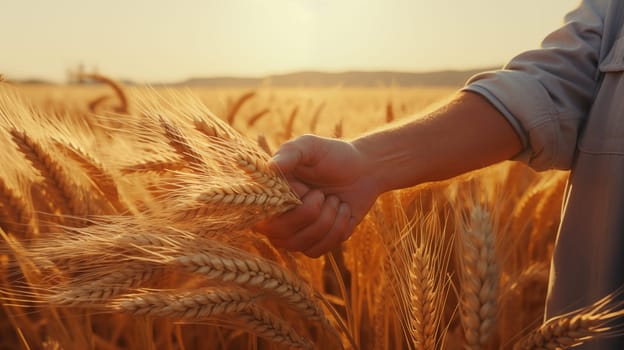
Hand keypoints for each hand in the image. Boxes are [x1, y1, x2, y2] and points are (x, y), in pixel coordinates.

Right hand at [254, 134, 381, 257]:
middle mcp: (277, 217)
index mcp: (270, 194)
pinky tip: (343, 212)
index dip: (288, 207)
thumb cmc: (332, 155)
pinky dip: (337, 230)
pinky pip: (319, 250)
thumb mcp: (310, 146)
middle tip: (324, 193)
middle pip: (282, 235)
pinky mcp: (315, 243)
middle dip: (311, 213)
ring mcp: (296, 233)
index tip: (307, 188)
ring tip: (335, 200)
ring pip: (302, 245)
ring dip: (328, 220)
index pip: (262, 217)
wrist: (364, 169)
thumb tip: (269, 168)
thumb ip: (289, 153)